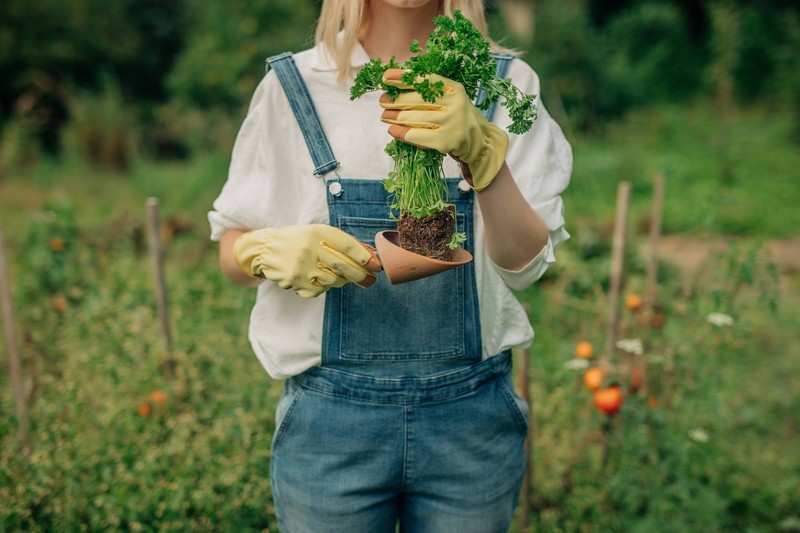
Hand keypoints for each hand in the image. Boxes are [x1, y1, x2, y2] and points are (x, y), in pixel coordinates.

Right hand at [233, 225, 381, 297]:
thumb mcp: (320, 234)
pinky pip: (320, 290)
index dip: (364, 256)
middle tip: (371, 280)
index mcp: (317, 232)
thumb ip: (345, 243)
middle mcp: (308, 248)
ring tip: (337, 275)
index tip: (376, 265)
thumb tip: (372, 255)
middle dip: (361, 275)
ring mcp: (300, 267)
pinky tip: (317, 277)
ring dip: (341, 281)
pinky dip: (324, 286)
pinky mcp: (294, 282)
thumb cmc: (300, 240)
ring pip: (333, 280)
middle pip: (342, 266)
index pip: (347, 245)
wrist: (266, 249)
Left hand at [378, 69, 508, 191]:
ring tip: (384, 116)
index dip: (403, 77)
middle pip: (415, 100)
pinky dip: (401, 133)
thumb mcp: (451, 98)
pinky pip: (415, 136)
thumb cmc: (458, 117)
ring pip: (412, 118)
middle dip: (394, 100)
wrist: (479, 143)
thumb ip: (431, 91)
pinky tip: (392, 130)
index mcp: (454, 89)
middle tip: (382, 101)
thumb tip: (398, 84)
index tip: (386, 77)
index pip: (424, 79)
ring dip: (393, 117)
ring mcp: (450, 123)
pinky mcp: (445, 142)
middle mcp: (454, 104)